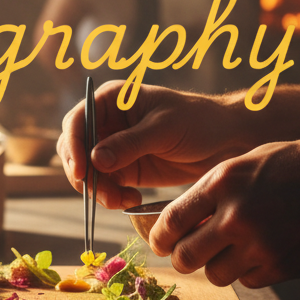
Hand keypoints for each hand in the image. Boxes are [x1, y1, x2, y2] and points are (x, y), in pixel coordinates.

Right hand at [57, 81, 254, 210]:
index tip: (82, 171)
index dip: (74, 145)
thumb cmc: (197, 121)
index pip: (78, 120)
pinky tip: (131, 200)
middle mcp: (107, 121)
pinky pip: (105, 185)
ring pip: (88, 171)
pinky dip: (111, 196)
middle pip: (75, 147)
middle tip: (100, 192)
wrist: (225, 141)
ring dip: (97, 189)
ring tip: (121, 200)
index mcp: (111, 100)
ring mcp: (114, 146)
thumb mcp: (163, 129)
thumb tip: (96, 160)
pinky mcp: (125, 169)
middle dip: (83, 172)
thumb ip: (130, 144)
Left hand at [150, 137, 299, 287]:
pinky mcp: (282, 268)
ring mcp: (260, 246)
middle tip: (187, 254)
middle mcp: (236, 216)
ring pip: (216, 274)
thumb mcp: (250, 160)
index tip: (159, 242)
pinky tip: (261, 251)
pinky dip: (248, 271)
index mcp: (222, 182)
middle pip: (187, 257)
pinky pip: (248, 280)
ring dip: (216, 266)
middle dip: (182, 258)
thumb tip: (186, 217)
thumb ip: (216, 188)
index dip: (159, 237)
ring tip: (229, 250)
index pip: (171, 221)